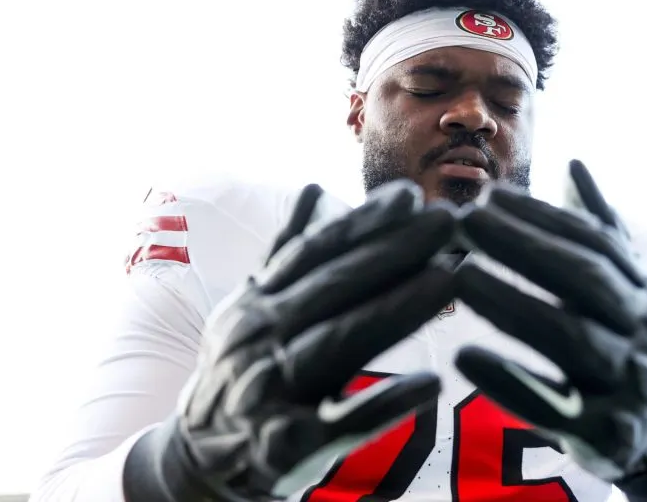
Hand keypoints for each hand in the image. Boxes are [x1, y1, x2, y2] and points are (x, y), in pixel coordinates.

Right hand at [171, 181, 457, 500]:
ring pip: (339, 341)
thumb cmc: (243, 371)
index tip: (412, 195)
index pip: (315, 252)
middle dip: (393, 250)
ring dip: (395, 308)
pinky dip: (386, 403)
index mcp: (258, 302)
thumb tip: (314, 189)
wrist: (198, 458)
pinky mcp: (288, 444)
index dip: (363, 222)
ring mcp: (270, 390)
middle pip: (333, 287)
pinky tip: (432, 383)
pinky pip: (344, 422)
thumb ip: (287, 253)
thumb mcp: (252, 308)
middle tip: (449, 220)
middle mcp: (259, 338)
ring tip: (449, 279)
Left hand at [452, 160, 646, 482]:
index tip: (491, 195)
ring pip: (571, 337)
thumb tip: (573, 164)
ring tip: (458, 276)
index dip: (543, 217)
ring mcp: (631, 383)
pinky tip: (464, 356)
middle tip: (465, 220)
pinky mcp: (607, 434)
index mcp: (644, 292)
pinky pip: (554, 406)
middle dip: (524, 245)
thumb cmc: (630, 348)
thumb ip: (599, 231)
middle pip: (584, 280)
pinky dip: (510, 381)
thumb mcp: (628, 290)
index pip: (594, 244)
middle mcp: (645, 332)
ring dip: (512, 303)